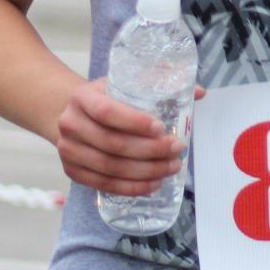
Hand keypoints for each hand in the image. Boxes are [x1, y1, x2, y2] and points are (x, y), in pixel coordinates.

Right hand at [55, 82, 204, 196]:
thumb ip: (161, 82)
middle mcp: (70, 124)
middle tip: (177, 149)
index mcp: (82, 97)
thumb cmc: (107, 97)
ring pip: (110, 168)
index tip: (161, 127)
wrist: (73, 113)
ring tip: (171, 168)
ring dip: (145, 172)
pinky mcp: (72, 171)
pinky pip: (104, 184)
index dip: (135, 122)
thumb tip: (201, 92)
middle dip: (149, 150)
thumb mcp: (125, 82)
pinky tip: (153, 184)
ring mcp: (68, 150)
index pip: (107, 111)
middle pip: (113, 144)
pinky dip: (131, 187)